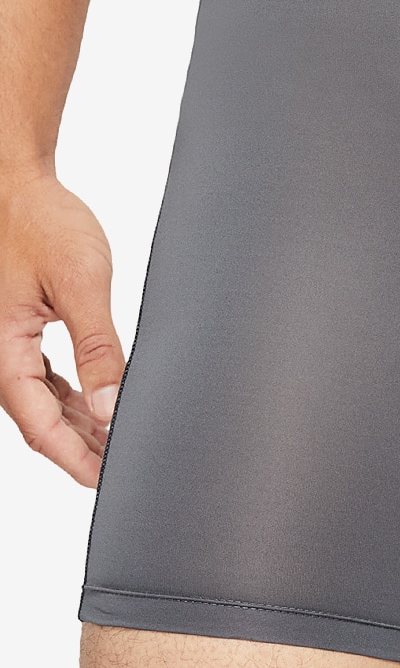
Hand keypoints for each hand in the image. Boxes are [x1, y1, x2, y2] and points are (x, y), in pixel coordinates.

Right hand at [0, 171, 125, 487]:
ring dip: (78, 425)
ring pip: (42, 403)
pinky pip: (42, 378)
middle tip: (120, 468)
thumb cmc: (44, 225)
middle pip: (40, 421)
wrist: (20, 187)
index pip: (40, 427)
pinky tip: (97, 405)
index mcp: (4, 350)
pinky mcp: (19, 330)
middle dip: (80, 449)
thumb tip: (112, 406)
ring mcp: (7, 343)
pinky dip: (71, 397)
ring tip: (116, 444)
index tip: (107, 480)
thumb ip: (98, 349)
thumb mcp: (80, 286)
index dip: (76, 459)